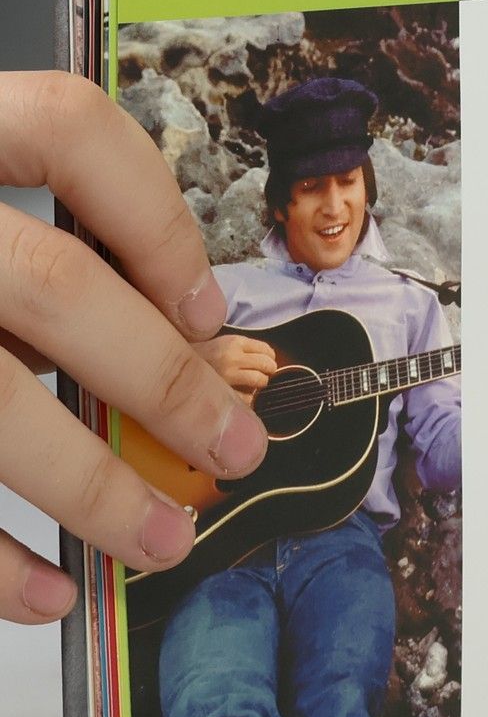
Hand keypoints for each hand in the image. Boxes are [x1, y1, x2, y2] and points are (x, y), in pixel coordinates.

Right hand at [0, 73, 268, 623]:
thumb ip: (24, 250)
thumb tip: (171, 340)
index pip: (67, 128)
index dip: (154, 215)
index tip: (206, 306)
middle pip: (52, 282)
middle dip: (162, 378)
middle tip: (234, 447)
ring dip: (88, 485)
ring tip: (158, 539)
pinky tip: (41, 588)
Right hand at [193, 333, 276, 394]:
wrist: (172, 370)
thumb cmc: (200, 358)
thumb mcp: (222, 343)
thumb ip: (243, 349)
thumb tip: (269, 358)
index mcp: (233, 342)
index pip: (266, 349)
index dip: (270, 356)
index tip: (269, 360)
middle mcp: (231, 358)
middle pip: (267, 364)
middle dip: (269, 370)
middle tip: (265, 374)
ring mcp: (226, 377)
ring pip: (259, 380)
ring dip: (260, 383)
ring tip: (254, 384)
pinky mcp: (221, 395)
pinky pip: (246, 399)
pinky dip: (248, 399)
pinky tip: (240, 396)